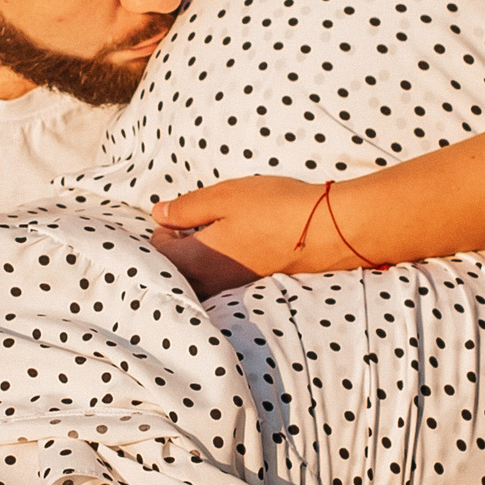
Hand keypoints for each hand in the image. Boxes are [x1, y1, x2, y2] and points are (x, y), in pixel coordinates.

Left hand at [149, 176, 336, 299]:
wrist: (326, 230)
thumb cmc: (273, 209)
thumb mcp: (223, 197)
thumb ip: (186, 209)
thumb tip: (158, 215)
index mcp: (197, 262)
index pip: (159, 254)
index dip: (162, 230)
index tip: (177, 214)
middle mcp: (211, 283)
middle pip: (176, 272)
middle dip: (175, 249)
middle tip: (187, 223)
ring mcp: (233, 287)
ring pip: (198, 278)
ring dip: (196, 257)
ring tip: (209, 231)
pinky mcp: (251, 284)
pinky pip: (219, 279)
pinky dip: (216, 262)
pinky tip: (233, 242)